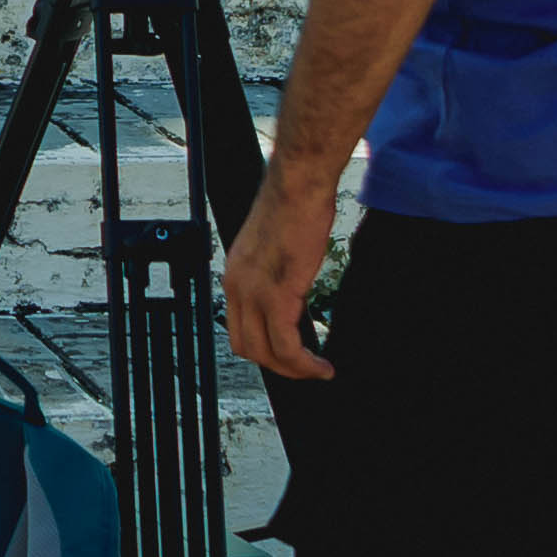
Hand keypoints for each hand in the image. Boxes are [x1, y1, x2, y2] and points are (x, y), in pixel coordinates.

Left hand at [224, 155, 344, 380]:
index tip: (288, 354)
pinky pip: (287, 346)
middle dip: (278, 365)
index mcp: (234, 275)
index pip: (237, 328)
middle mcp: (236, 287)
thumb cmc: (293, 206)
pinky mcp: (278, 295)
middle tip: (306, 368)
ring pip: (267, 353)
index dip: (262, 348)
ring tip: (318, 371)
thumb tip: (290, 292)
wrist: (299, 186)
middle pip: (248, 347)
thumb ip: (273, 272)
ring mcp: (254, 292)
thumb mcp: (274, 247)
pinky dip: (305, 363)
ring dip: (294, 370)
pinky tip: (322, 365)